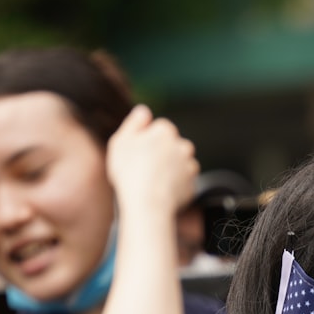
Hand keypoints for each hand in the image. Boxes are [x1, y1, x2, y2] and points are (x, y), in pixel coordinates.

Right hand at [106, 105, 198, 221]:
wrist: (148, 203)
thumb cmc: (130, 171)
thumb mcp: (121, 141)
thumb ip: (134, 123)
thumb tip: (144, 111)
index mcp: (166, 130)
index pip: (159, 129)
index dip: (146, 141)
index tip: (136, 153)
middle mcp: (183, 145)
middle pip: (170, 147)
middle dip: (161, 154)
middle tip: (142, 169)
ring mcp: (190, 166)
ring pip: (178, 165)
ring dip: (168, 170)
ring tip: (151, 182)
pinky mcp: (192, 186)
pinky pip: (181, 183)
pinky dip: (173, 187)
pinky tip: (159, 192)